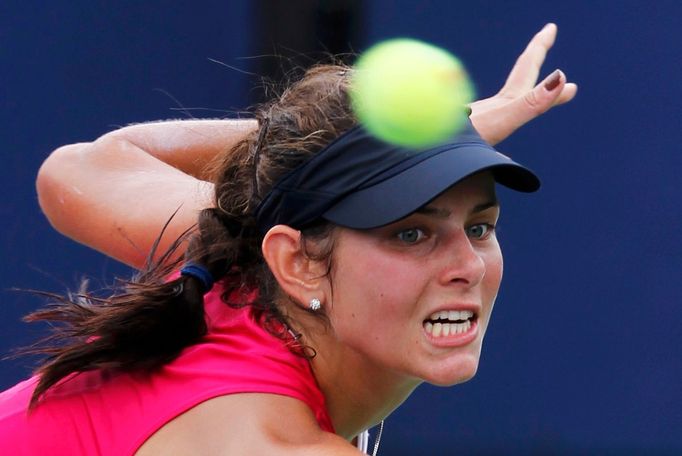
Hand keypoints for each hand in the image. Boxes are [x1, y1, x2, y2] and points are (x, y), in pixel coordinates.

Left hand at [469, 23, 577, 144]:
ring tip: (530, 94)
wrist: (424, 156)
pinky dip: (498, 122)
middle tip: (549, 48)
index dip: (539, 47)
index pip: (525, 68)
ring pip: (502, 104)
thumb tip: (560, 79)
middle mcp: (490, 109)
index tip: (550, 27)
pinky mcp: (462, 136)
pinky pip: (486, 125)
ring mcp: (476, 122)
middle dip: (534, 62)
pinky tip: (490, 141)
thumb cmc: (460, 142)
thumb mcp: (503, 120)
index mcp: (503, 105)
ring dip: (521, 96)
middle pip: (518, 80)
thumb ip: (531, 103)